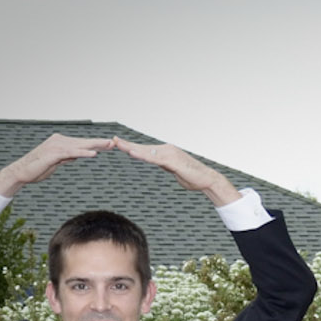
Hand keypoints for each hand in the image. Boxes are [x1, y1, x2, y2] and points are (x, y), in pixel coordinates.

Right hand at [0, 133, 112, 197]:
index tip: (109, 145)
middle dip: (99, 143)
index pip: (82, 143)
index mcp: (61, 143)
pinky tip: (94, 154)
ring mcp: (56, 146)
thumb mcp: (57, 162)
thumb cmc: (38, 168)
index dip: (96, 144)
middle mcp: (59, 141)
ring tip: (108, 146)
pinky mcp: (53, 154)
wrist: (22, 172)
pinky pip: (71, 153)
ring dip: (95, 146)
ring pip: (79, 145)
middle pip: (83, 142)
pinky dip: (83, 153)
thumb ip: (67, 157)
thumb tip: (76, 155)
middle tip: (114, 143)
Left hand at [111, 137, 239, 205]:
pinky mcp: (173, 161)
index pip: (146, 149)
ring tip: (119, 145)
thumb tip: (160, 164)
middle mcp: (167, 149)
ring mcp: (170, 154)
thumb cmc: (193, 178)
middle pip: (144, 148)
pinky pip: (154, 159)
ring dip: (132, 148)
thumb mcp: (175, 170)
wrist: (207, 180)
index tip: (119, 144)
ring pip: (147, 152)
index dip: (132, 146)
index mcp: (166, 152)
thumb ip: (166, 166)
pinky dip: (143, 156)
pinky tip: (133, 153)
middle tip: (112, 140)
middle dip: (127, 144)